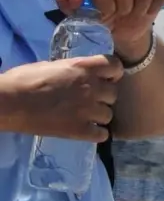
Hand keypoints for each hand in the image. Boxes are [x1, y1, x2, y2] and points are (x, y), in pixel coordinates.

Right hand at [0, 52, 123, 141]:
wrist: (11, 103)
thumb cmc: (24, 80)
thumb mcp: (52, 65)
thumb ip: (72, 69)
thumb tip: (78, 74)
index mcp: (84, 67)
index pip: (115, 66)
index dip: (112, 73)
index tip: (105, 78)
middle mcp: (92, 87)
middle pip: (113, 93)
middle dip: (103, 97)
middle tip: (89, 101)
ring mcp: (88, 110)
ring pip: (109, 115)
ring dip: (99, 116)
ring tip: (84, 117)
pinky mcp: (81, 130)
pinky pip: (102, 134)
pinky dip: (96, 134)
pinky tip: (86, 131)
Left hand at [60, 0, 163, 64]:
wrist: (122, 27)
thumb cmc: (99, 15)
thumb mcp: (78, 12)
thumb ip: (67, 1)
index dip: (103, 7)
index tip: (104, 14)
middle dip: (121, 9)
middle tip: (118, 15)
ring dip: (137, 10)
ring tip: (131, 14)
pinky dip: (151, 9)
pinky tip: (144, 11)